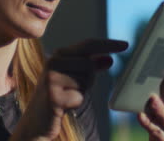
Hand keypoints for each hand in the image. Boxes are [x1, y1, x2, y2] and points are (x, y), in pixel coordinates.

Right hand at [10, 39, 127, 140]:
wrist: (37, 119)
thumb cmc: (59, 95)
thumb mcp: (76, 77)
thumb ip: (92, 66)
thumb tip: (110, 59)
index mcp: (60, 54)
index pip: (89, 44)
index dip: (108, 44)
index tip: (126, 45)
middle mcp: (53, 61)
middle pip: (89, 64)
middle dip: (89, 78)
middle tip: (73, 87)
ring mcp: (51, 78)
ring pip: (86, 81)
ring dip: (82, 91)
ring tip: (67, 95)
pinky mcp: (53, 95)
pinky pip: (80, 96)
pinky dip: (76, 103)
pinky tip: (63, 105)